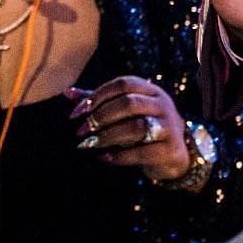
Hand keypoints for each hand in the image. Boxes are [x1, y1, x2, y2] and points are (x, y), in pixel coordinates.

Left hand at [68, 78, 189, 181]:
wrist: (176, 154)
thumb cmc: (145, 128)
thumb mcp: (127, 112)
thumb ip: (100, 102)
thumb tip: (67, 92)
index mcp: (152, 91)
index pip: (124, 84)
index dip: (98, 95)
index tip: (76, 112)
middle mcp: (163, 105)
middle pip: (129, 103)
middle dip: (101, 116)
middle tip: (81, 131)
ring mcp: (169, 127)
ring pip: (136, 126)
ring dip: (108, 136)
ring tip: (90, 144)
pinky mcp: (169, 149)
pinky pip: (141, 152)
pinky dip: (119, 156)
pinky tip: (104, 158)